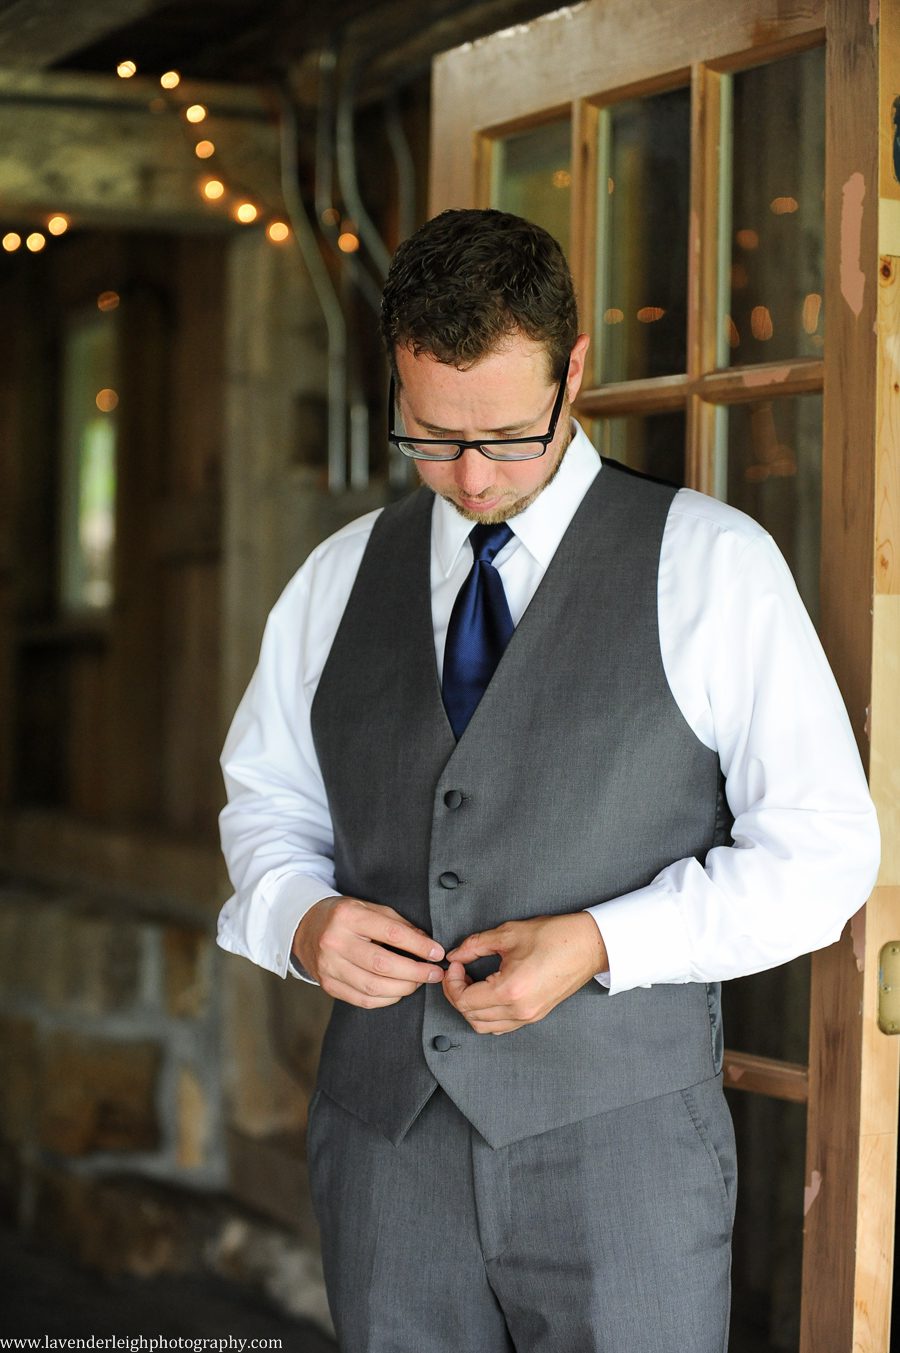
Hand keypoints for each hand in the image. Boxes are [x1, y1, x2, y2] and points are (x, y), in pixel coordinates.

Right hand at [293, 896, 445, 1009]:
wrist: (304, 927)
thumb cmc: (344, 916)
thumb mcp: (369, 907)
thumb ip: (398, 924)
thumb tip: (427, 944)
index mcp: (348, 916)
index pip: (391, 933)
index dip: (419, 945)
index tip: (437, 953)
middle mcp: (335, 942)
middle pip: (382, 964)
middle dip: (415, 972)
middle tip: (434, 973)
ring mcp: (329, 966)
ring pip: (373, 986)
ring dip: (403, 988)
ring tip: (418, 982)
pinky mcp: (328, 985)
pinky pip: (362, 999)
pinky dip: (386, 999)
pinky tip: (398, 991)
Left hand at [442, 913, 607, 1034]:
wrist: (588, 945)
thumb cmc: (554, 936)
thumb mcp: (508, 933)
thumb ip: (475, 945)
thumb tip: (455, 955)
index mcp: (510, 990)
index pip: (464, 1001)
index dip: (451, 983)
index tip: (455, 964)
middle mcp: (519, 1010)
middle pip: (471, 1016)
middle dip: (456, 994)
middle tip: (458, 971)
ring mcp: (528, 1017)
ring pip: (484, 1027)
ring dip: (470, 1008)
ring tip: (470, 982)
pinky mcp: (535, 1016)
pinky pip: (501, 1027)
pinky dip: (486, 1015)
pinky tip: (486, 994)